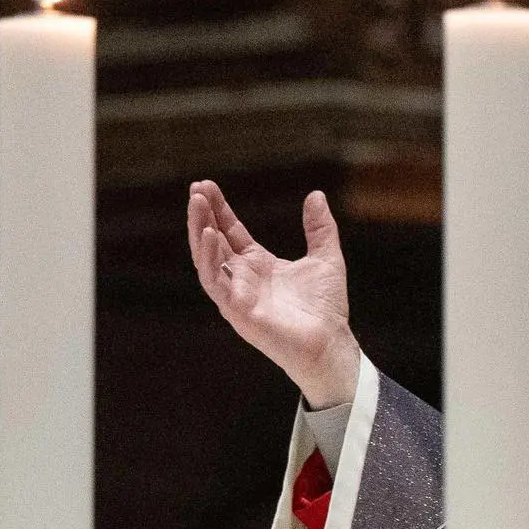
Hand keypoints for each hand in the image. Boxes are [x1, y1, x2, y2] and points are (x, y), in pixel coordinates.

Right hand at [187, 180, 360, 407]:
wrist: (332, 343)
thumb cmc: (326, 308)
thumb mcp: (326, 257)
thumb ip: (319, 228)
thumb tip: (316, 195)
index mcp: (258, 265)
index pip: (230, 231)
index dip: (219, 209)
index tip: (207, 185)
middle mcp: (242, 279)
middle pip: (213, 242)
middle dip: (202, 215)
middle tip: (196, 188)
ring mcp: (236, 295)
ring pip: (206, 260)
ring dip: (198, 231)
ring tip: (196, 203)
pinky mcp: (237, 311)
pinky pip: (215, 282)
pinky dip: (209, 258)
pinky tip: (209, 234)